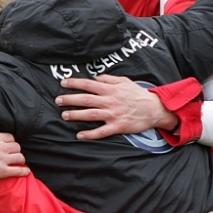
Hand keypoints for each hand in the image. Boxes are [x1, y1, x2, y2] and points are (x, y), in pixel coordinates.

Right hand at [0, 126, 28, 180]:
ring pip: (20, 158)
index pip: (11, 137)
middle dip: (16, 149)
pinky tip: (26, 171)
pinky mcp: (3, 171)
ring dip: (20, 159)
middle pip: (17, 147)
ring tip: (18, 161)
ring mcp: (4, 160)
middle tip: (12, 153)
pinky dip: (24, 171)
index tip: (8, 144)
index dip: (10, 141)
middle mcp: (3, 147)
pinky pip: (18, 171)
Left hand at [56, 75, 176, 139]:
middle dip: (70, 99)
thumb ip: (108, 79)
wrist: (154, 109)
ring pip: (91, 114)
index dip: (74, 83)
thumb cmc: (137, 94)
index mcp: (110, 89)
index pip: (88, 84)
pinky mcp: (118, 126)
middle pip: (86, 99)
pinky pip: (101, 131)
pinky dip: (90, 134)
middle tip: (58, 100)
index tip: (63, 83)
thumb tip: (94, 77)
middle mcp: (110, 101)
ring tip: (64, 115)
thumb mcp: (124, 81)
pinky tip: (79, 135)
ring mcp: (113, 114)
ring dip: (76, 115)